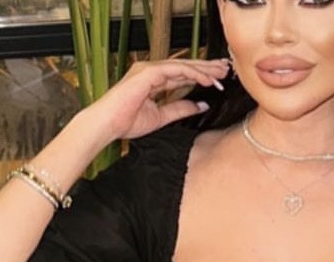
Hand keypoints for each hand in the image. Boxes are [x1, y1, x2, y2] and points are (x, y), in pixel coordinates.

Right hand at [85, 56, 230, 141]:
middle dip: (206, 68)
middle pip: (185, 67)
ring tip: (221, 73)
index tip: (218, 80)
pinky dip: (193, 73)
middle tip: (225, 69)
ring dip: (203, 69)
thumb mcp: (162, 117)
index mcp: (154, 81)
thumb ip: (181, 109)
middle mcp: (152, 72)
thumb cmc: (127, 122)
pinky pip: (176, 70)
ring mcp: (149, 70)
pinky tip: (207, 78)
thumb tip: (201, 105)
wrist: (108, 125)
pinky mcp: (148, 73)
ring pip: (183, 65)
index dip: (201, 76)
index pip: (182, 76)